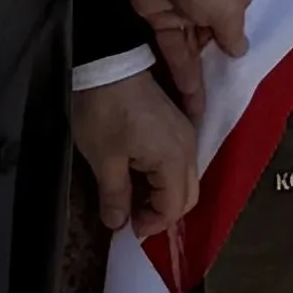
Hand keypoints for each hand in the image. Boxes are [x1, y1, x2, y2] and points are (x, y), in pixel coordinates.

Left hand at [72, 68, 200, 240]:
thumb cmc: (104, 112)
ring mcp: (187, 134)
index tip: (126, 228)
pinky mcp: (178, 124)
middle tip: (132, 216)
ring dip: (164, 194)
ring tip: (134, 197)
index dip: (152, 224)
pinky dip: (166, 177)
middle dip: (162, 213)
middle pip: (188, 196)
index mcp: (173, 159)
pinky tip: (142, 175)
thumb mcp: (103, 160)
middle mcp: (189, 148)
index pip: (174, 207)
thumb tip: (118, 226)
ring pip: (186, 178)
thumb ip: (115, 197)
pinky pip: (181, 161)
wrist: (107, 64)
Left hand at [129, 0, 252, 118]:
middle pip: (213, 36)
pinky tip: (190, 94)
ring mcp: (183, 9)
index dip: (237, 43)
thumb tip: (240, 52)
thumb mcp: (232, 9)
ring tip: (204, 109)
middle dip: (217, 66)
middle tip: (222, 99)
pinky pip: (174, 48)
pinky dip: (181, 69)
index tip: (239, 71)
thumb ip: (234, 35)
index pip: (237, 18)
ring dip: (198, 76)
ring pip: (193, 47)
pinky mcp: (160, 19)